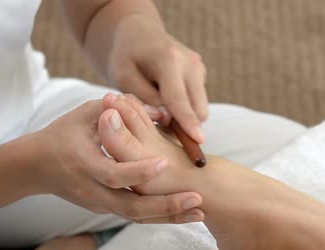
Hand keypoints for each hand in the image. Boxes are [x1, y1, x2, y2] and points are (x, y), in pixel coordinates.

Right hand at [32, 99, 203, 223]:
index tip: (164, 164)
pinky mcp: (105, 208)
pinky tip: (185, 213)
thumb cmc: (64, 133)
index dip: (138, 171)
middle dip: (165, 206)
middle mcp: (92, 190)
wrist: (36, 167)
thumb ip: (118, 110)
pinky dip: (160, 216)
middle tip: (197, 200)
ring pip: (136, 217)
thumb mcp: (85, 114)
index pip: (114, 174)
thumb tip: (158, 110)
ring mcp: (99, 203)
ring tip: (200, 212)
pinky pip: (135, 216)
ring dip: (169, 217)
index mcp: (84, 164)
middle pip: (131, 208)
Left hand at [106, 15, 207, 142]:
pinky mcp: (201, 73)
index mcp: (169, 60)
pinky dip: (185, 110)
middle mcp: (190, 62)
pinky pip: (197, 102)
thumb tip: (167, 119)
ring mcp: (199, 67)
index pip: (179, 98)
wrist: (139, 35)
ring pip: (200, 107)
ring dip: (185, 119)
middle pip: (197, 107)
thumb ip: (144, 99)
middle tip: (162, 134)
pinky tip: (166, 106)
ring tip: (160, 117)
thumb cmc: (126, 57)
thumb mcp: (123, 77)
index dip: (188, 122)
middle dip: (185, 126)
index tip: (199, 140)